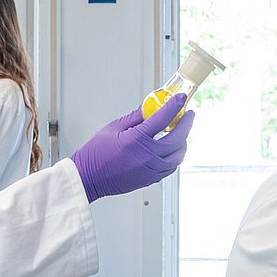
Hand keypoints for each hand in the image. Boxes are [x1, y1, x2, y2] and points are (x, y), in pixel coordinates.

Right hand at [68, 95, 194, 201]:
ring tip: (181, 133)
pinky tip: (172, 149)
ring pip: (178, 155)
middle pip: (177, 138)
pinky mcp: (151, 179)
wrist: (89, 177)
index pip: (163, 118)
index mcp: (137, 139)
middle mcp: (147, 156)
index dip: (175, 105)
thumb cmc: (96, 154)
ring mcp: (150, 169)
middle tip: (188, 114)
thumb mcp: (114, 128)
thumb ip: (135, 117)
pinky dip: (175, 156)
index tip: (181, 98)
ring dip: (183, 142)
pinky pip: (170, 167)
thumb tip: (150, 107)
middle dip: (186, 124)